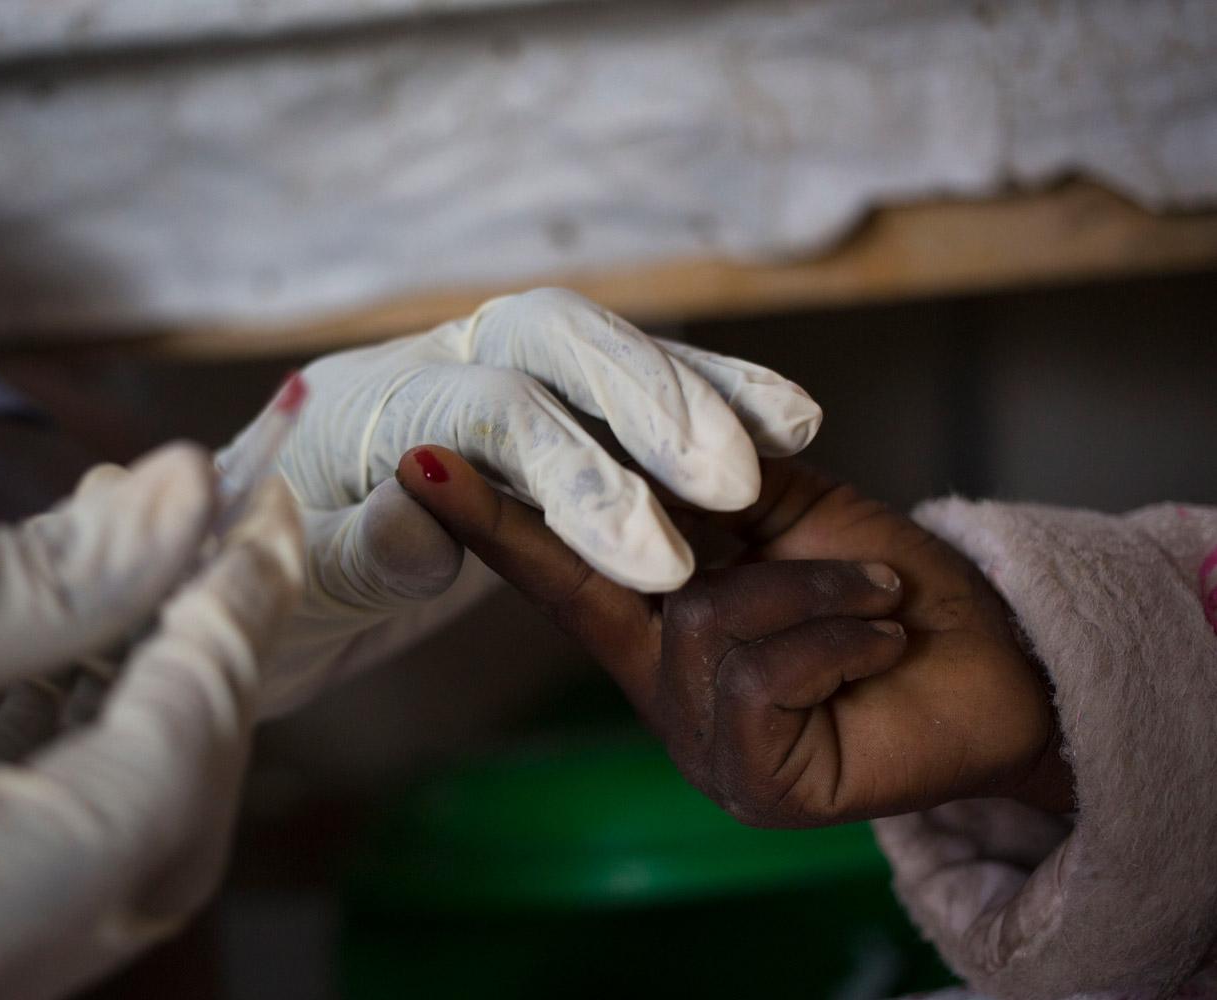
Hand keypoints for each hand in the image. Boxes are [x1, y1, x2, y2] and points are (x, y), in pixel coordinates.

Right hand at [0, 444, 303, 999]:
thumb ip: (38, 585)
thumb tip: (188, 500)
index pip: (171, 778)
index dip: (233, 628)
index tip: (262, 510)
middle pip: (157, 828)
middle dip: (201, 666)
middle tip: (212, 532)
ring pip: (100, 839)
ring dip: (137, 692)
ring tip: (130, 560)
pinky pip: (26, 850)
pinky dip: (65, 741)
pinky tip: (56, 649)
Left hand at [218, 287, 819, 715]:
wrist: (254, 572)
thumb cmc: (262, 580)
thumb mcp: (291, 581)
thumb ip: (356, 546)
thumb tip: (423, 508)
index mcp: (367, 401)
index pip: (483, 408)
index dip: (572, 474)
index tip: (652, 560)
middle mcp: (435, 364)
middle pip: (550, 340)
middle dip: (647, 401)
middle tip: (728, 483)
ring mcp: (492, 374)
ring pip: (601, 349)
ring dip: (696, 387)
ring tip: (790, 433)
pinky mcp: (542, 411)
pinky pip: (624, 393)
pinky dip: (701, 397)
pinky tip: (779, 423)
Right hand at [396, 448, 1073, 826]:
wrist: (1003, 664)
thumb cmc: (896, 588)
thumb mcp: (790, 515)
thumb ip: (713, 486)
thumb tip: (640, 432)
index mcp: (658, 624)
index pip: (557, 565)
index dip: (488, 516)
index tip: (419, 465)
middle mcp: (660, 688)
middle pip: (593, 589)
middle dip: (570, 518)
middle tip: (565, 478)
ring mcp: (701, 743)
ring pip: (704, 623)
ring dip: (814, 586)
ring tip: (879, 597)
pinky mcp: (757, 782)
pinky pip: (765, 670)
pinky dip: (839, 628)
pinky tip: (881, 639)